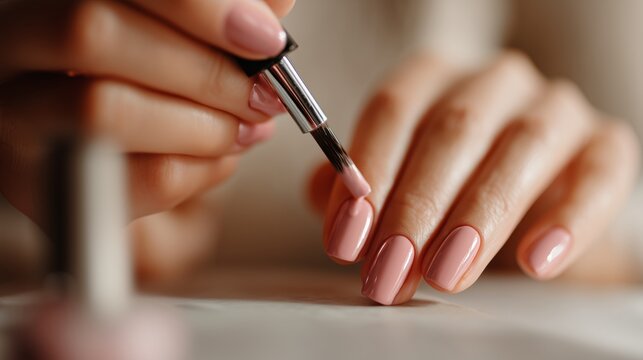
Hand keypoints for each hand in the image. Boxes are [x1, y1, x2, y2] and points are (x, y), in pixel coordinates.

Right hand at [0, 0, 293, 279]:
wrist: (93, 151)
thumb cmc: (135, 81)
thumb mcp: (169, 34)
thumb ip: (212, 16)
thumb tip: (274, 5)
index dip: (198, 8)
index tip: (265, 37)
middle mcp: (15, 47)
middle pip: (94, 36)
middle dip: (204, 71)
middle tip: (264, 94)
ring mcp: (17, 121)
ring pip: (107, 110)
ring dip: (205, 126)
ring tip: (246, 128)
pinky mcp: (42, 188)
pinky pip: (134, 179)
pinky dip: (199, 171)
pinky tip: (219, 156)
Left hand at [309, 52, 639, 304]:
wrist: (530, 197)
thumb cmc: (451, 184)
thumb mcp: (399, 181)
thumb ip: (360, 187)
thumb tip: (330, 202)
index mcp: (436, 77)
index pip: (393, 109)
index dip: (366, 175)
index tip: (346, 240)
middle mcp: (495, 81)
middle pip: (452, 129)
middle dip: (416, 206)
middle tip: (391, 268)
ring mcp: (554, 107)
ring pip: (521, 147)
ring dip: (478, 216)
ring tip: (445, 273)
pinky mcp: (604, 144)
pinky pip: (598, 176)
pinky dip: (568, 219)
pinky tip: (534, 261)